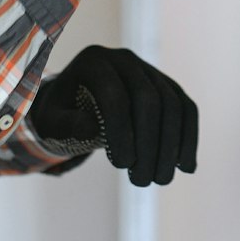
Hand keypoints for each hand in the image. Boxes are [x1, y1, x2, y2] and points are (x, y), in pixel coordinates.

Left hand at [27, 46, 198, 186]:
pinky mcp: (166, 85)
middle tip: (142, 181)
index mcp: (94, 61)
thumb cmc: (60, 112)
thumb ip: (66, 123)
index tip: (121, 166)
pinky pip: (186, 109)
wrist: (74, 100)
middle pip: (150, 100)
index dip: (121, 132)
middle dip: (150, 144)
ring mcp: (149, 70)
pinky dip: (189, 138)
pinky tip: (186, 167)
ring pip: (174, 105)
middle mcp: (125, 59)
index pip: (116, 96)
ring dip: (172, 146)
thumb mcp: (50, 119)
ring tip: (161, 180)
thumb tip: (91, 129)